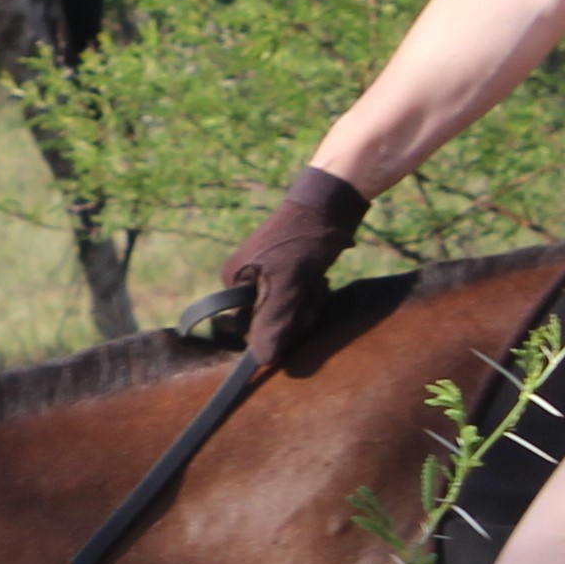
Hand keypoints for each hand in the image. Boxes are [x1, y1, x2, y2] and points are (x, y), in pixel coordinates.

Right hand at [218, 164, 369, 370]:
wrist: (330, 202)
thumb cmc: (304, 240)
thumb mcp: (289, 283)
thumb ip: (274, 320)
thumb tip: (262, 361)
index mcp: (234, 281)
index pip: (251, 330)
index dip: (279, 329)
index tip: (301, 314)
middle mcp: (245, 279)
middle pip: (270, 321)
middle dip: (296, 314)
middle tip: (313, 291)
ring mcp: (266, 275)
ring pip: (287, 311)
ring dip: (307, 304)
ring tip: (318, 282)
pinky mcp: (286, 271)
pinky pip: (296, 298)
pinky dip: (311, 294)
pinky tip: (320, 279)